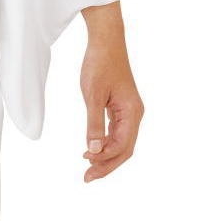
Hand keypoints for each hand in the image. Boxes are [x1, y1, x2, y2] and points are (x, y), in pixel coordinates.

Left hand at [80, 1, 143, 182]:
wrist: (106, 42)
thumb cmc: (100, 64)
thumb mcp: (93, 95)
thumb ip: (93, 124)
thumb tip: (92, 149)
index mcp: (132, 112)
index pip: (122, 145)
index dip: (104, 157)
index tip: (85, 160)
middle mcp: (135, 114)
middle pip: (124, 149)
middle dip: (106, 165)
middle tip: (86, 178)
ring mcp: (129, 112)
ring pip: (121, 143)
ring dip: (106, 157)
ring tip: (88, 170)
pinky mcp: (121, 109)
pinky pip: (116, 133)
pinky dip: (105, 144)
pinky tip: (92, 151)